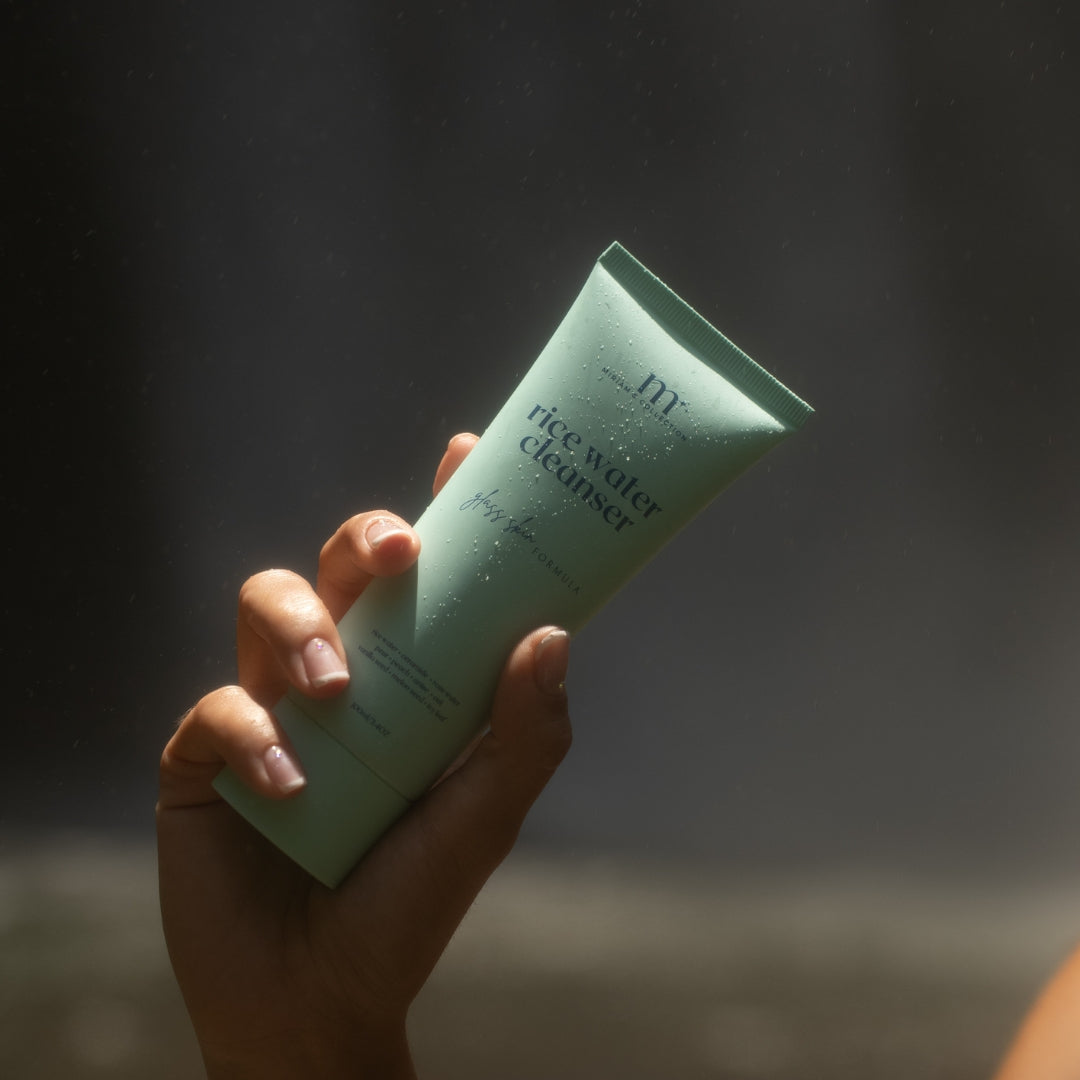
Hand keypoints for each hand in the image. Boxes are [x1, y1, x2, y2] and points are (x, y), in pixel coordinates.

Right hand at [157, 433, 572, 1078]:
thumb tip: (552, 635)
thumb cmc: (408, 902)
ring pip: (268, 603)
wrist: (317, 999)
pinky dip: (253, 735)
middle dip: (368, 539)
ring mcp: (270, 705)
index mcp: (411, 678)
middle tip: (402, 549)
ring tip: (339, 691)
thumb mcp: (483, 818)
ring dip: (304, 628)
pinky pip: (218, 708)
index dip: (443, 510)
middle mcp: (343, 674)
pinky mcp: (205, 754)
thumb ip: (524, 735)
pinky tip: (288, 785)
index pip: (428, 579)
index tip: (464, 453)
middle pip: (343, 566)